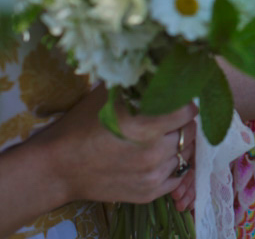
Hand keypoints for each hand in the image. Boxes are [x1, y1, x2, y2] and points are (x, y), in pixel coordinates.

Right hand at [36, 85, 196, 205]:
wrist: (58, 168)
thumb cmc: (82, 127)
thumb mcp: (108, 97)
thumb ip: (138, 86)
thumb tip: (161, 68)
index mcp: (146, 126)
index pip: (188, 111)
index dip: (184, 104)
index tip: (177, 102)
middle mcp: (154, 153)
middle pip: (189, 132)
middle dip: (182, 124)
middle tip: (169, 121)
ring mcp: (153, 176)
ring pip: (185, 154)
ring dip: (178, 145)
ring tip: (161, 139)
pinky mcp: (149, 193)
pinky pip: (177, 176)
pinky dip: (172, 166)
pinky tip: (158, 158)